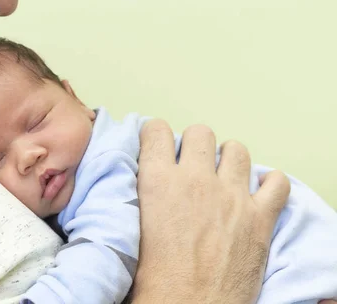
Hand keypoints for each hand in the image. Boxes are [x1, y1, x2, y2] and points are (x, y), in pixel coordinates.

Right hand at [131, 120, 289, 303]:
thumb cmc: (156, 279)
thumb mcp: (132, 225)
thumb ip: (143, 193)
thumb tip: (148, 180)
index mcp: (158, 181)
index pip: (157, 130)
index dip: (157, 135)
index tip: (160, 144)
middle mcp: (196, 180)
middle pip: (200, 132)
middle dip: (195, 145)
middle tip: (192, 164)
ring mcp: (231, 196)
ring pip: (237, 150)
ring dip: (229, 160)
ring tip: (223, 177)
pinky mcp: (259, 218)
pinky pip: (277, 183)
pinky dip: (270, 185)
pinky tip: (258, 194)